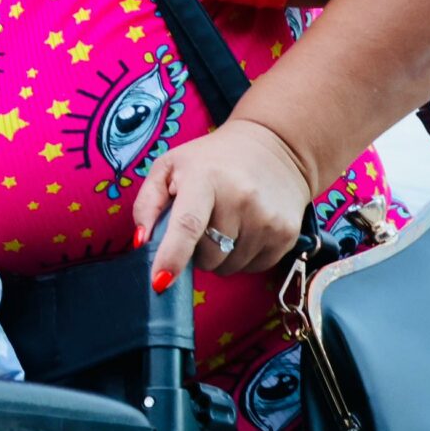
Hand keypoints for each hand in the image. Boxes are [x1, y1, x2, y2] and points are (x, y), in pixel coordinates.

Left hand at [135, 117, 317, 289]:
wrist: (275, 148)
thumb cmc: (212, 160)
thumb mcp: (170, 166)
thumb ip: (147, 203)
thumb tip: (142, 241)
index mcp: (206, 178)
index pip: (187, 225)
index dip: (172, 256)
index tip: (160, 282)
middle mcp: (241, 199)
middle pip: (206, 256)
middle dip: (195, 251)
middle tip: (201, 224)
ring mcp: (267, 219)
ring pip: (228, 266)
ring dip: (219, 255)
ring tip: (225, 223)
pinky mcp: (286, 235)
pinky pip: (252, 268)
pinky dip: (242, 257)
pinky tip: (245, 229)